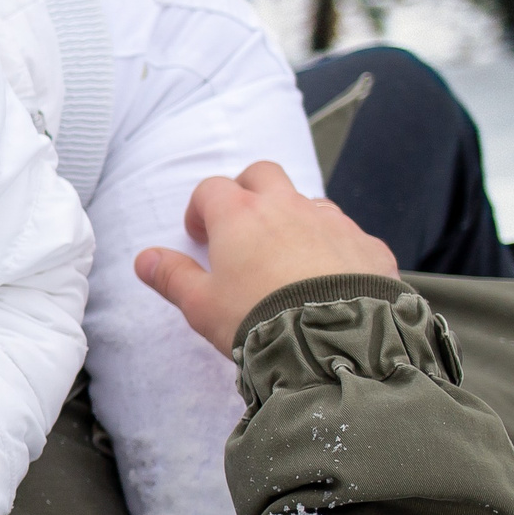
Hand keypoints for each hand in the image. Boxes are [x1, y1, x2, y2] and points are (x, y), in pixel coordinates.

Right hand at [135, 161, 397, 354]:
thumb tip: (145, 259)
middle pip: (263, 174)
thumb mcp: (201, 305)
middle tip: (242, 225)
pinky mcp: (368, 245)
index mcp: (240, 215)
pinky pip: (348, 236)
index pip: (212, 189)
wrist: (333, 340)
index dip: (201, 209)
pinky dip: (336, 248)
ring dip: (295, 219)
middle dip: (249, 190)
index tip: (200, 235)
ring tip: (288, 258)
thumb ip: (172, 277)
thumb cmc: (259, 318)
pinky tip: (331, 279)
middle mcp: (287, 207)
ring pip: (309, 202)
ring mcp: (332, 222)